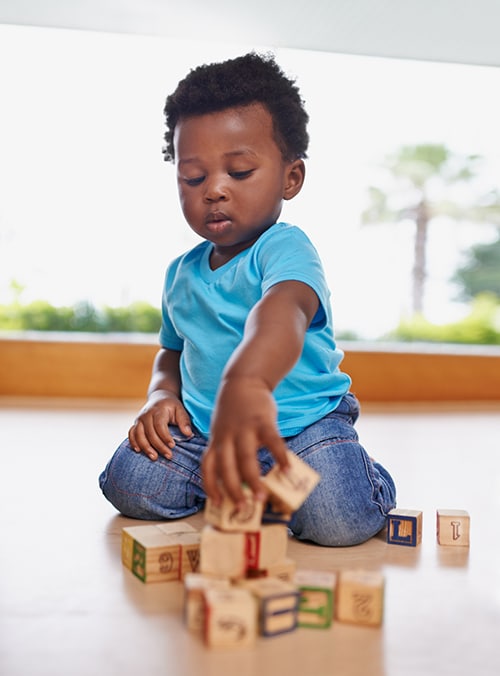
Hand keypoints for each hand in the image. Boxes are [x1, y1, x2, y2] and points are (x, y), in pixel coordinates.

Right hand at [128, 390, 192, 460]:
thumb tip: (188, 434)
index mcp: (158, 410)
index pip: (159, 425)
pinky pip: (131, 434)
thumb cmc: (171, 406)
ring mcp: (139, 419)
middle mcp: (146, 414)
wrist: (159, 398)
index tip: (173, 446)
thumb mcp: (180, 410)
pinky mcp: (135, 423)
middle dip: (158, 446)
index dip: (165, 437)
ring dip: (145, 447)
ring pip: (138, 434)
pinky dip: (133, 442)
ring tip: (154, 457)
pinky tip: (139, 451)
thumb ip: (184, 421)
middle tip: (168, 456)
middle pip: (150, 432)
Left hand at [202, 376, 289, 507]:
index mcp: (216, 441)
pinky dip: (279, 456)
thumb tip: (242, 481)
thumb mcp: (223, 430)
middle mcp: (226, 437)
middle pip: (226, 468)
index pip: (207, 467)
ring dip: (253, 480)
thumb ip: (229, 451)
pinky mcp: (262, 420)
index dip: (210, 486)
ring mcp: (244, 429)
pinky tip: (287, 470)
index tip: (216, 504)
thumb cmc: (234, 412)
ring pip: (245, 459)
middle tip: (242, 510)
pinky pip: (272, 441)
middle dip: (233, 491)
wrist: (243, 380)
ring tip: (262, 498)